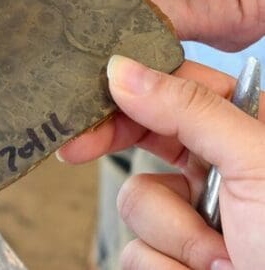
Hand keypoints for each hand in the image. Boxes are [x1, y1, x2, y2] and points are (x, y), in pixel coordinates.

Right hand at [83, 55, 264, 269]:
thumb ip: (189, 109)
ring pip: (136, 199)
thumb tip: (121, 71)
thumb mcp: (255, 162)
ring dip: (171, 232)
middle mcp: (216, 166)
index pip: (173, 83)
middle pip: (141, 134)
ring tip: (220, 258)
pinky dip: (167, 267)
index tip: (93, 88)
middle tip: (74, 147)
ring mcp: (194, 213)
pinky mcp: (175, 256)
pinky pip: (136, 250)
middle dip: (114, 146)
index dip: (131, 82)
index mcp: (243, 127)